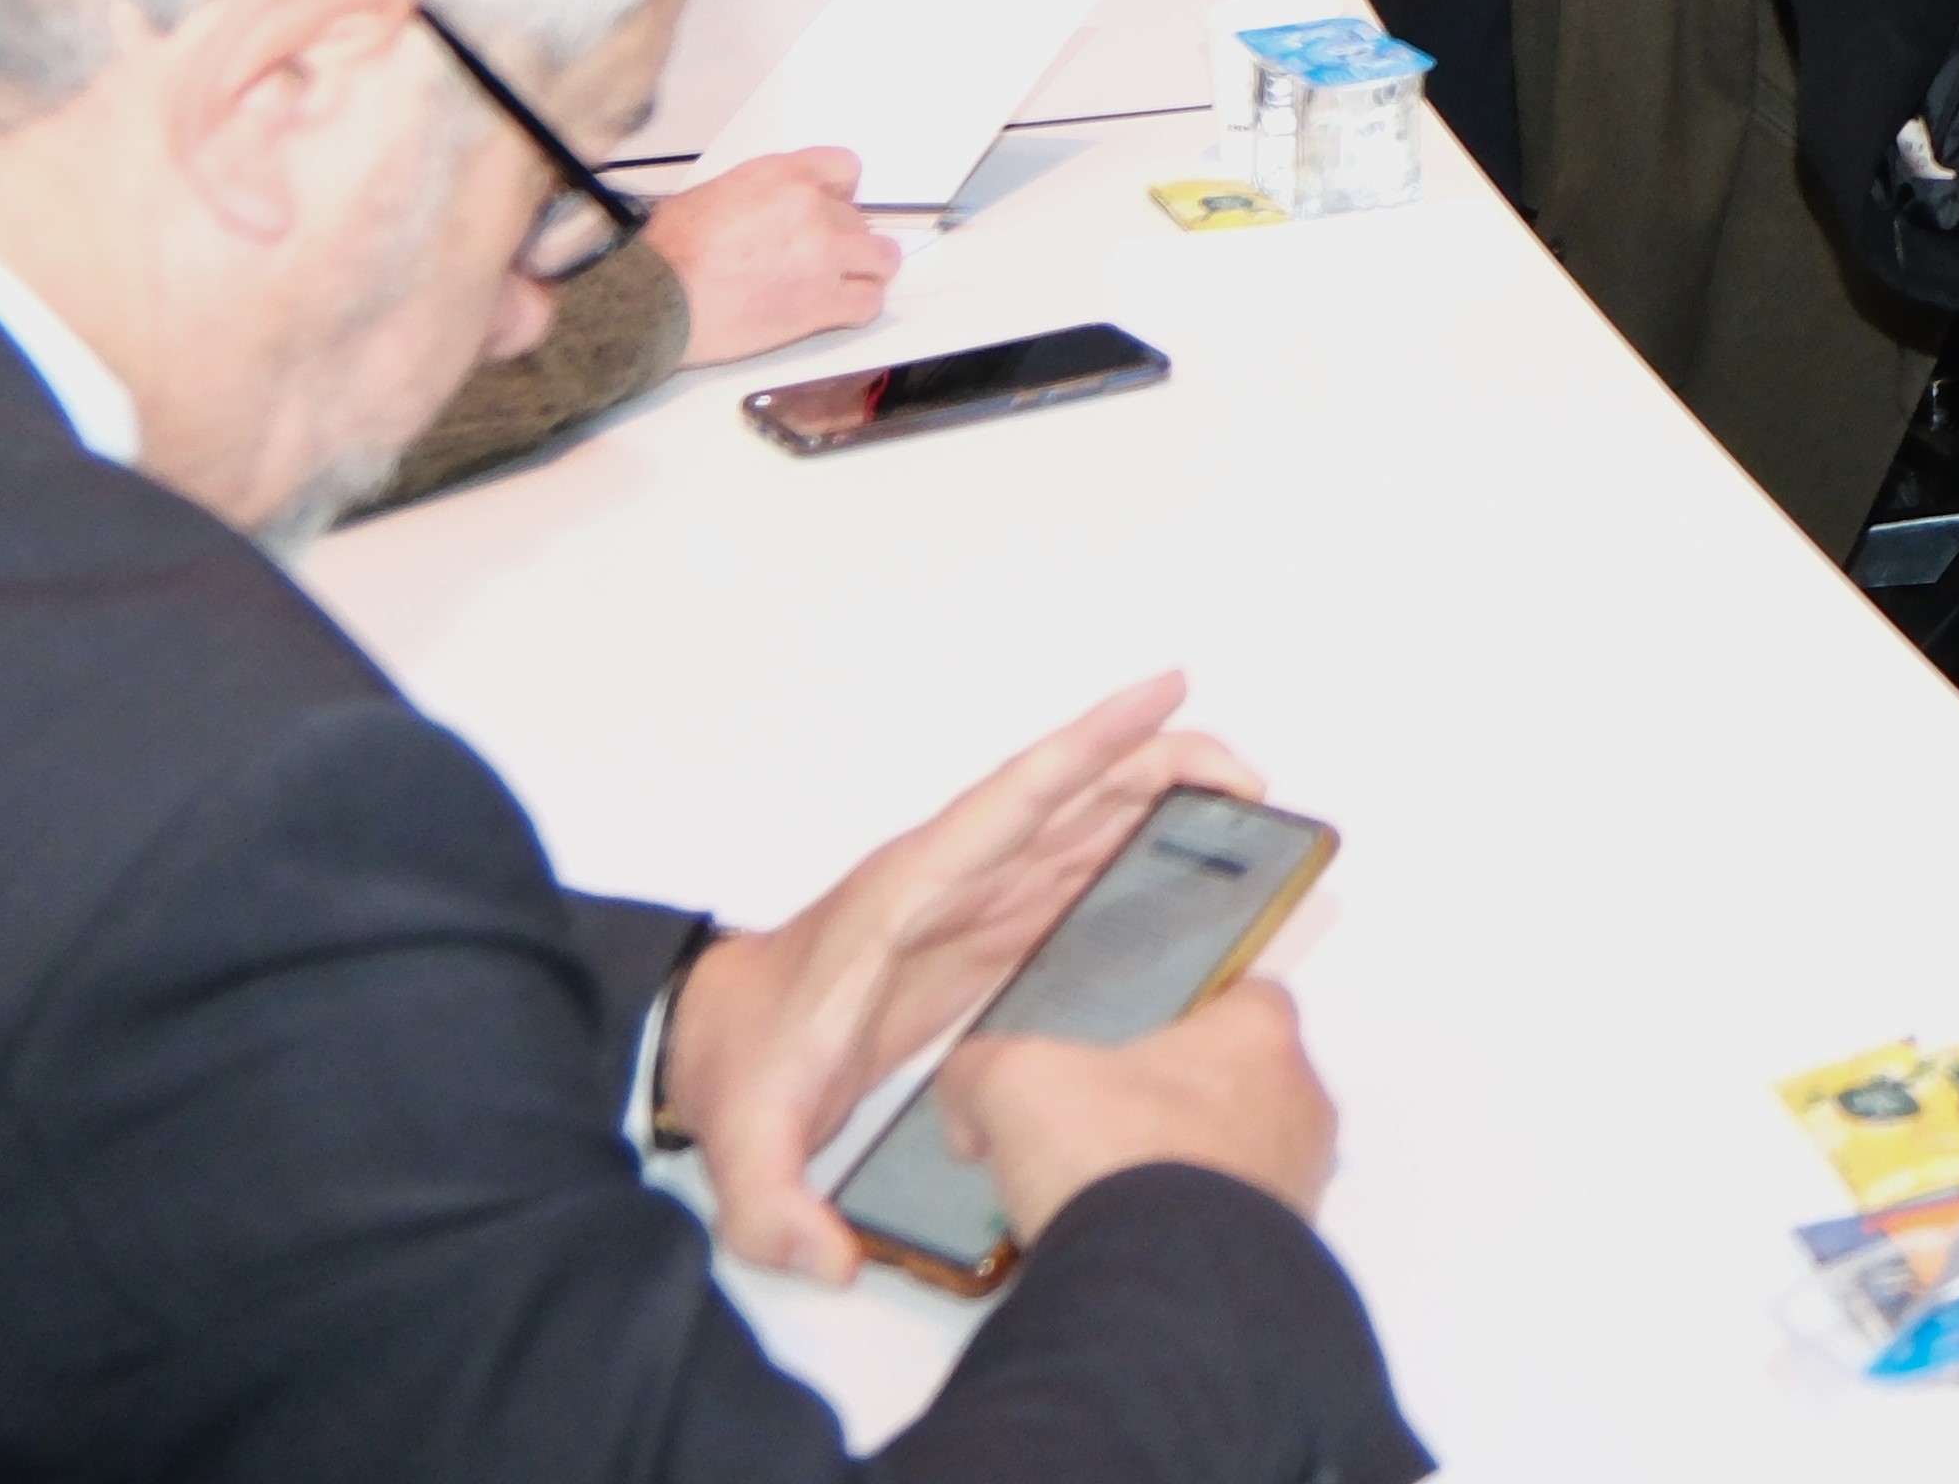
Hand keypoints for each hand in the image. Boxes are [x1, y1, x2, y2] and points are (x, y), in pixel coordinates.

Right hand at [643, 147, 896, 362]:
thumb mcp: (714, 194)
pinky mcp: (822, 303)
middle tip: (814, 259)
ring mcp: (824, 255)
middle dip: (841, 239)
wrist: (654, 296)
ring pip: (880, 257)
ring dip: (863, 270)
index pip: (845, 168)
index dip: (840, 193)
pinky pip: (869, 302)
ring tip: (840, 283)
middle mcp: (813, 208)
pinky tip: (838, 311)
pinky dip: (858, 306)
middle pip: (858, 219)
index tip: (833, 207)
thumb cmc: (666, 251)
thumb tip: (773, 211)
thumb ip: (762, 195)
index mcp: (783, 175)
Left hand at [658, 679, 1263, 1277]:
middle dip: (1155, 766)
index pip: (1011, 805)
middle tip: (1242, 775)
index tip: (1157, 698)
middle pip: (1066, 797)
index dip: (1090, 750)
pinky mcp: (988, 932)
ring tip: (1237, 795)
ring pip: (1077, 823)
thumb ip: (775, 1207)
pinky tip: (1177, 855)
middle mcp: (951, 880)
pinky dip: (1129, 847)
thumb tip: (835, 1260)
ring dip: (1155, 798)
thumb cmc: (740, 1070)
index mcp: (907, 897)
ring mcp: (973, 900)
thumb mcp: (746, 1144)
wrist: (717, 1044)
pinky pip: (1071, 870)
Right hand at [949, 975, 1340, 1248]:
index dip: (1182, 1011)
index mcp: (1261, 1034)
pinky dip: (1184, 1238)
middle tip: (1099, 1128)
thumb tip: (968, 1113)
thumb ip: (982, 1071)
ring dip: (1177, 1176)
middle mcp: (1301, 1104)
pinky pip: (1231, 1231)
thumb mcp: (1015, 1084)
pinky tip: (1124, 1251)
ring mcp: (1300, 1186)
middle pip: (1237, 1083)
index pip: (1239, 995)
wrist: (1159, 1295)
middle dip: (1170, 1104)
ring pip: (1236, 1162)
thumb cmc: (1114, 1158)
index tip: (1130, 1041)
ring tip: (1101, 1201)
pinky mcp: (1285, 1258)